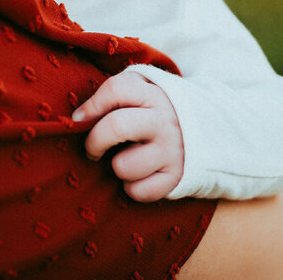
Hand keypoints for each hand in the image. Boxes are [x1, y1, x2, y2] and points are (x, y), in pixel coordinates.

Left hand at [71, 71, 183, 201]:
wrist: (204, 128)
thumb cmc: (152, 111)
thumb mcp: (140, 91)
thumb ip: (111, 96)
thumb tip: (78, 119)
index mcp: (152, 94)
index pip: (115, 90)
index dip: (90, 106)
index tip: (80, 119)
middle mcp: (164, 120)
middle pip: (117, 127)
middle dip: (94, 142)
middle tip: (92, 149)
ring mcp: (172, 150)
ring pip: (123, 166)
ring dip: (117, 166)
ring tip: (125, 159)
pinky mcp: (176, 176)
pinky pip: (139, 191)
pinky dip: (133, 187)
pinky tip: (139, 174)